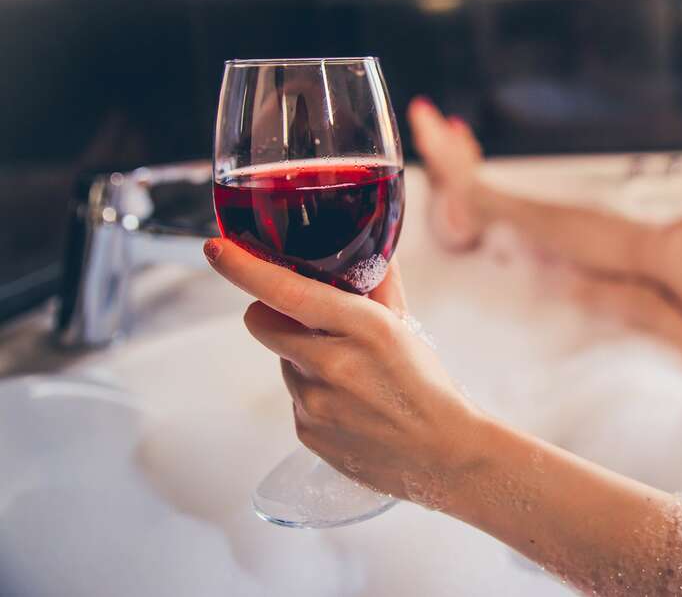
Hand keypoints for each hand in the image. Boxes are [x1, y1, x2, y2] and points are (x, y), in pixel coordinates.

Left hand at [203, 238, 481, 499]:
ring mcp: (314, 403)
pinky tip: (348, 404)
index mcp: (362, 327)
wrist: (446, 456)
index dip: (244, 267)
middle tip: (314, 323)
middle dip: (278, 315)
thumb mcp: (408, 327)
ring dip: (304, 358)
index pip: (286, 290)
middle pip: (263, 322)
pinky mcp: (306, 432)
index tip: (216, 248)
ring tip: (350, 375)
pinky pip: (294, 397)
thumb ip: (380, 284)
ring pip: (283, 361)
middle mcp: (330, 364)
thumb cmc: (429, 386)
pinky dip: (313, 393)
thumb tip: (367, 244)